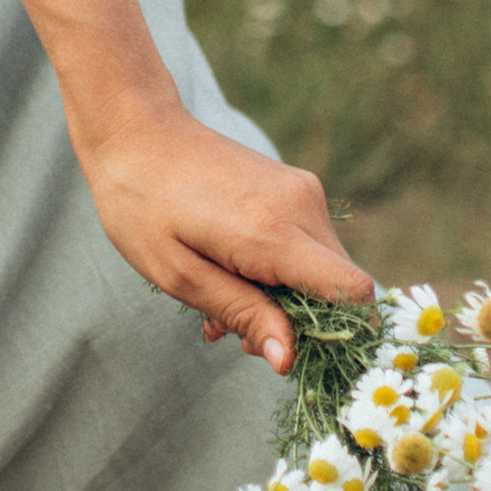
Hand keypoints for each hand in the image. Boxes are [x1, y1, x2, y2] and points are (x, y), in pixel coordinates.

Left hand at [73, 96, 370, 368]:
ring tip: (221, 300)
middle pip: (341, 288)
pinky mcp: (294, 185)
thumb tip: (288, 360)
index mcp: (273, 231)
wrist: (136, 130)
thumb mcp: (179, 275)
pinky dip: (280, 271)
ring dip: (284, 298)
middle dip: (299, 323)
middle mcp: (301, 205)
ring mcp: (301, 189)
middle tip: (235, 331)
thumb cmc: (144, 206)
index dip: (339, 334)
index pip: (354, 291)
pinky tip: (230, 273)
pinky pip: (308, 245)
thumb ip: (241, 314)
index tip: (290, 350)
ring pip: (325, 269)